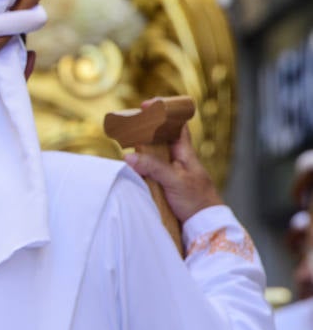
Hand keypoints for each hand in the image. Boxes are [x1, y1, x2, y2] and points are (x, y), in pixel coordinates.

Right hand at [124, 105, 222, 222]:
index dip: (165, 112)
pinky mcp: (165, 184)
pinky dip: (140, 164)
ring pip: (154, 153)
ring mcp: (172, 172)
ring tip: (125, 140)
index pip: (177, 125)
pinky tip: (131, 165)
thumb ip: (153, 167)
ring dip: (141, 147)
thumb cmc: (197, 200)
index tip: (148, 105)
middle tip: (129, 123)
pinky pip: (150, 169)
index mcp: (185, 153)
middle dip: (146, 128)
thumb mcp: (174, 181)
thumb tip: (128, 156)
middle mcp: (178, 160)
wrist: (205, 224)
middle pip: (161, 137)